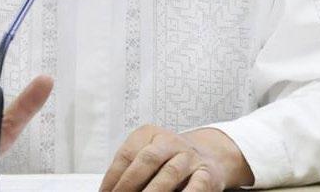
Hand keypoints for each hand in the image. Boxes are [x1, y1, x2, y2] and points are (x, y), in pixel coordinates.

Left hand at [99, 124, 253, 190]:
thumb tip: (111, 190)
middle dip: (129, 183)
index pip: (127, 154)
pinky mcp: (207, 174)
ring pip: (169, 173)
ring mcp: (189, 157)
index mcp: (150, 134)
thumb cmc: (169, 159)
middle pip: (147, 159)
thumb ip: (132, 169)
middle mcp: (170, 142)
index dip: (113, 177)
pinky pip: (195, 186)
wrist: (208, 155)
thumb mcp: (149, 154)